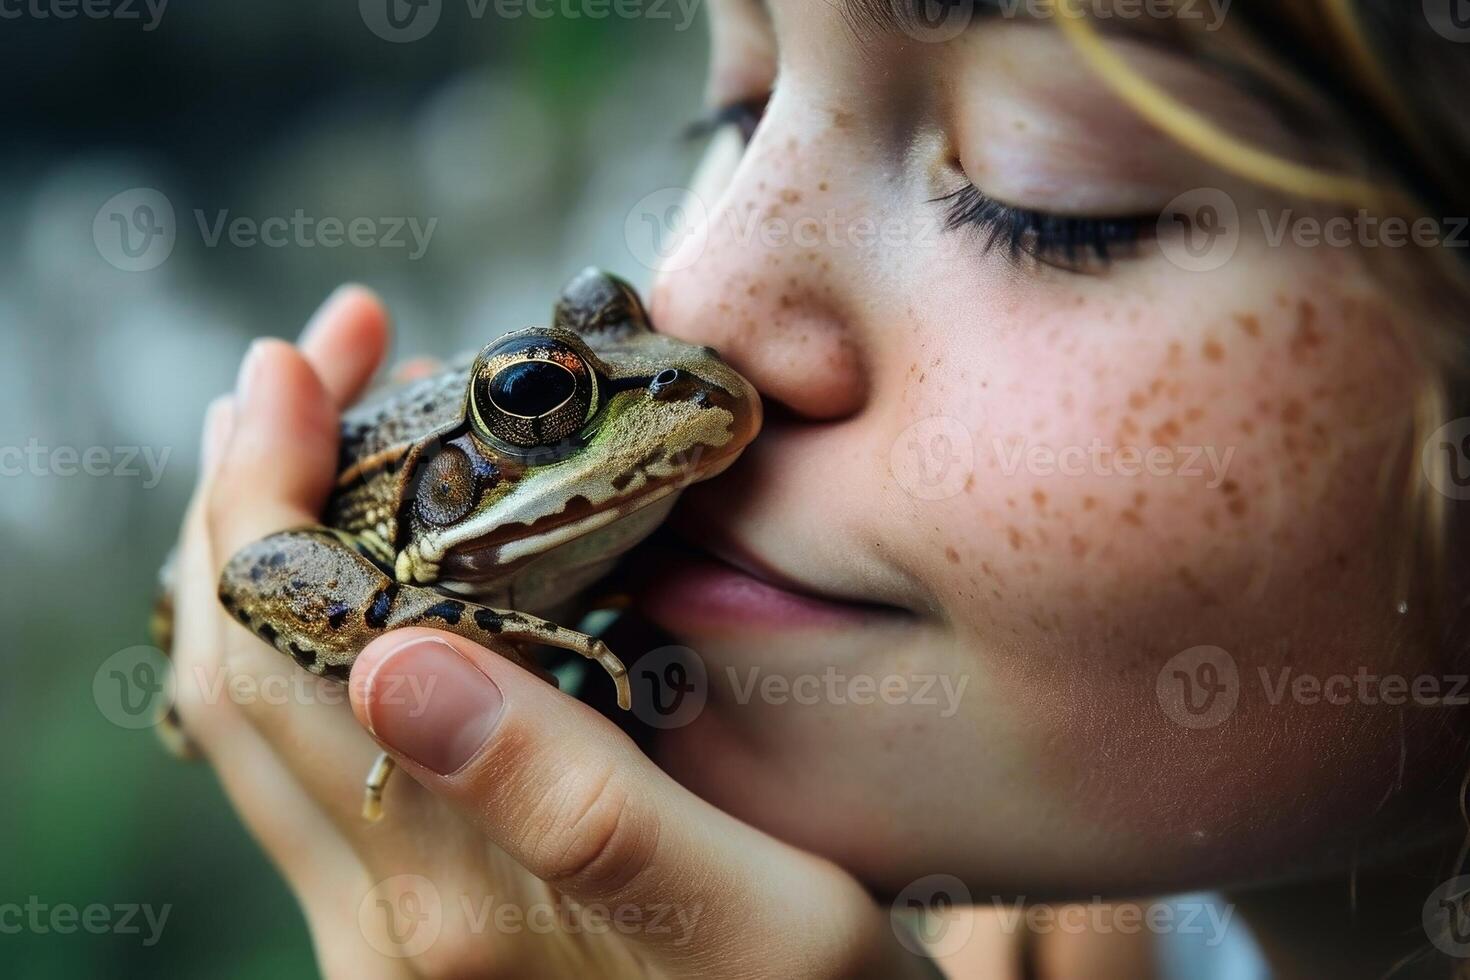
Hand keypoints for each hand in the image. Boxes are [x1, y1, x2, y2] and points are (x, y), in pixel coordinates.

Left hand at [168, 286, 936, 978]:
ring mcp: (381, 927)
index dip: (262, 495)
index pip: (278, 662)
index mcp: (453, 897)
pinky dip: (315, 628)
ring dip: (269, 558)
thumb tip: (393, 662)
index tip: (300, 363)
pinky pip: (306, 753)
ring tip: (328, 437)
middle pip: (232, 674)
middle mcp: (380, 916)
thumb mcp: (755, 913)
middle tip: (308, 366)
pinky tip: (381, 568)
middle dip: (246, 496)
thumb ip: (577, 806)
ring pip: (256, 715)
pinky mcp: (410, 924)